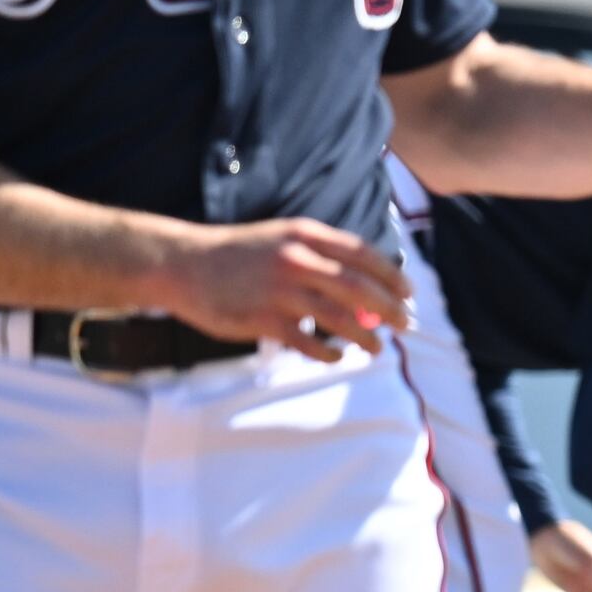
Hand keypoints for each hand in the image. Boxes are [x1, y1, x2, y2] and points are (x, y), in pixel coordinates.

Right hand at [152, 218, 412, 360]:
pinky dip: (327, 353)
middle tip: (405, 325)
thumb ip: (322, 257)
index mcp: (305, 235)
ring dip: (364, 337)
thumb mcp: (282, 239)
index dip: (392, 276)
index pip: (363, 254)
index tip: (409, 294)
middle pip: (359, 288)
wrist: (182, 264)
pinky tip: (336, 356)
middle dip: (389, 310)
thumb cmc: (240, 254)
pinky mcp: (261, 319)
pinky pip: (307, 342)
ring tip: (376, 349)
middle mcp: (296, 259)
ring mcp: (278, 290)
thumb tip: (369, 287)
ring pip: (338, 318)